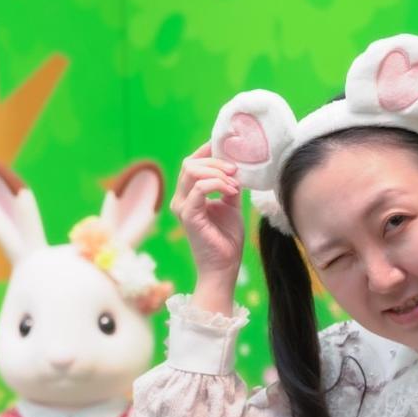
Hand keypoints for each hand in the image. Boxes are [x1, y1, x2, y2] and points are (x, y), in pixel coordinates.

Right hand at [170, 142, 243, 297]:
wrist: (224, 267)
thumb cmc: (226, 239)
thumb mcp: (231, 205)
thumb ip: (229, 187)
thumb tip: (236, 168)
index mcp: (189, 195)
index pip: (191, 163)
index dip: (208, 151)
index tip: (229, 149)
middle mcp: (181, 199)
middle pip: (190, 163)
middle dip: (216, 161)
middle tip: (235, 171)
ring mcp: (182, 207)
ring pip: (192, 170)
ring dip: (218, 172)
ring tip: (235, 184)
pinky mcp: (189, 215)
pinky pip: (200, 187)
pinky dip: (218, 184)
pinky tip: (232, 192)